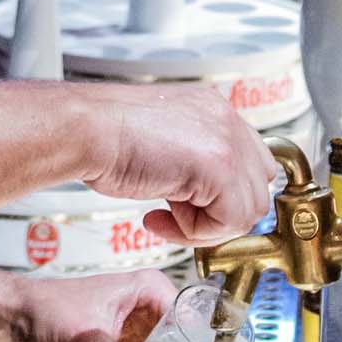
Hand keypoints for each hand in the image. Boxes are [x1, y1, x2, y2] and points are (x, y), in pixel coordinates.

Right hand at [79, 83, 275, 247]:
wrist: (84, 130)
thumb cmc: (103, 137)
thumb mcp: (160, 141)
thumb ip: (191, 162)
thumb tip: (204, 197)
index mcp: (212, 109)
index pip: (250, 161)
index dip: (225, 194)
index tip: (194, 207)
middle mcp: (225, 119)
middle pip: (257, 187)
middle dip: (221, 213)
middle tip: (179, 215)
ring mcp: (227, 140)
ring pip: (248, 209)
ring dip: (206, 225)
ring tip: (166, 215)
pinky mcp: (220, 166)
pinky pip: (230, 221)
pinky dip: (195, 232)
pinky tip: (159, 216)